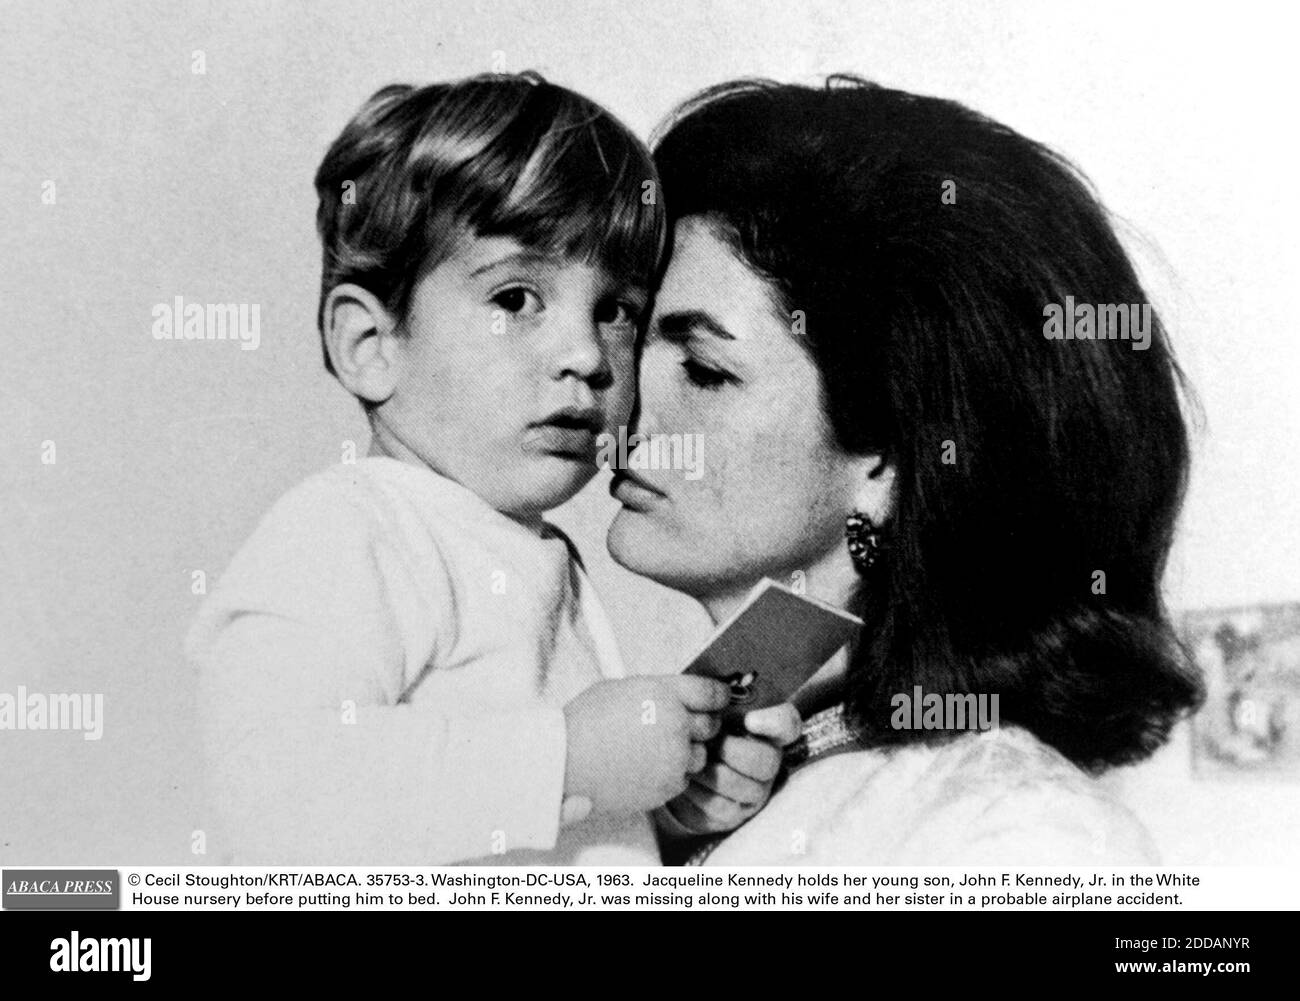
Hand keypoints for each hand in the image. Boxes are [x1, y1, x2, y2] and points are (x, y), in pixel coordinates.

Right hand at [563, 675, 727, 815]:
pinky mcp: (668, 786)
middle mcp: (676, 724)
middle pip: (712, 726)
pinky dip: (671, 775)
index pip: (712, 693)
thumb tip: (682, 697)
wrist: (564, 763)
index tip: (719, 700)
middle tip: (679, 727)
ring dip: (686, 753)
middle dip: (700, 726)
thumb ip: (660, 691)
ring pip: (700, 756)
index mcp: (665, 693)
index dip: (719, 697)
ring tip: (655, 750)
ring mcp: (674, 758)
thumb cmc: (586, 721)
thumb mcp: (623, 688)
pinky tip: (645, 768)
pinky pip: (684, 779)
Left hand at [660, 702, 802, 835]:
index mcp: (763, 731)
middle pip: (767, 761)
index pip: (787, 723)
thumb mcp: (699, 707)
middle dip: (732, 751)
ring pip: (744, 788)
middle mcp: (767, 764)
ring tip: (688, 759)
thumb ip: (712, 696)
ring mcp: (752, 793)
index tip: (749, 719)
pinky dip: (698, 792)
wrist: (667, 764)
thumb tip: (716, 692)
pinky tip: (683, 778)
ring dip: (711, 772)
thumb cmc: (689, 729)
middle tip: (706, 742)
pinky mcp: (732, 815)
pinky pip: (721, 808)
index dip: (774, 722)